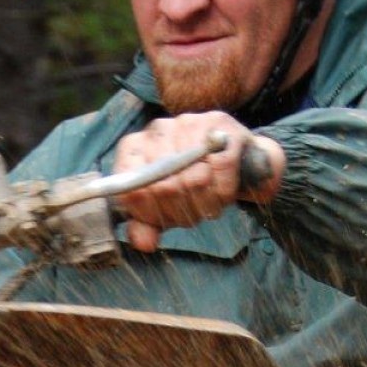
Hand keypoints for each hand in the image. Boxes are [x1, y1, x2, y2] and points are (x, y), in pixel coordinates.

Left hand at [111, 113, 285, 252]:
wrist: (235, 162)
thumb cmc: (190, 185)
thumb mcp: (163, 207)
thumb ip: (146, 225)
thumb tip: (144, 243)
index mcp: (133, 149)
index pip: (130, 190)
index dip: (149, 212)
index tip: (164, 219)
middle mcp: (157, 130)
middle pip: (163, 187)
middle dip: (181, 212)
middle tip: (191, 214)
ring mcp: (188, 123)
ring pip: (194, 178)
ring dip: (205, 204)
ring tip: (208, 204)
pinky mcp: (220, 124)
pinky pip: (221, 166)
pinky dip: (224, 189)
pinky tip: (223, 194)